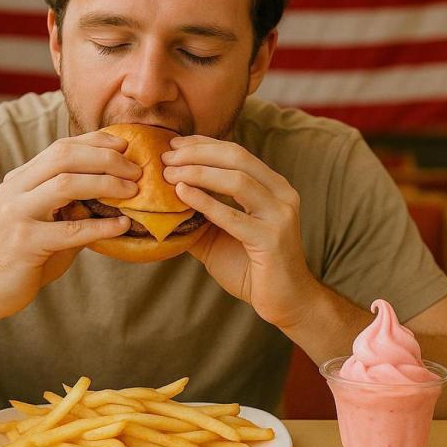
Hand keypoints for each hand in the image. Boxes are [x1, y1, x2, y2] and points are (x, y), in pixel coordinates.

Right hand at [0, 132, 140, 319]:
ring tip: (131, 191)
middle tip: (135, 171)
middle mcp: (15, 189)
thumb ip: (73, 205)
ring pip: (65, 184)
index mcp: (20, 179)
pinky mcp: (25, 242)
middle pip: (63, 156)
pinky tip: (122, 225)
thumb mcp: (48, 221)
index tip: (125, 146)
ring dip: (105, 183)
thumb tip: (118, 191)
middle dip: (105, 159)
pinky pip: (71, 230)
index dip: (95, 142)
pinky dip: (101, 226)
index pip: (60, 147)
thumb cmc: (26, 255)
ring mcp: (17, 214)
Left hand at [162, 136, 316, 328]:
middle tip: (166, 157)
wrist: (285, 302)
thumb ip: (198, 214)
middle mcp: (281, 194)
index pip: (236, 152)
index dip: (203, 144)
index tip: (173, 144)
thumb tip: (161, 198)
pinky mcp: (272, 239)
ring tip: (169, 174)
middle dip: (197, 153)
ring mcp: (280, 215)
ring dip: (198, 173)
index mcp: (273, 186)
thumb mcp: (218, 235)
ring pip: (237, 180)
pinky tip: (183, 194)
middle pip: (237, 157)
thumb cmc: (251, 267)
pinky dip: (206, 202)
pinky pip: (233, 216)